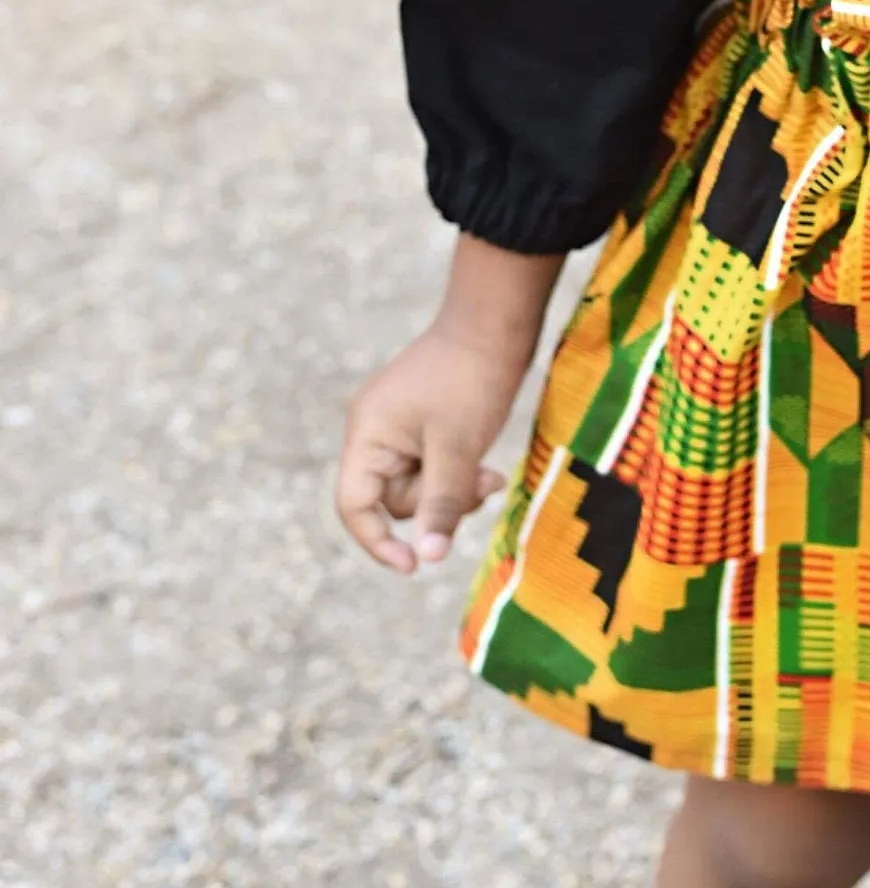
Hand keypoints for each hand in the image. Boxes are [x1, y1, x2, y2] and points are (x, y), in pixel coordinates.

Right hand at [335, 326, 516, 572]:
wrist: (497, 320)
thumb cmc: (472, 378)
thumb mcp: (458, 448)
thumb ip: (440, 504)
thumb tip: (428, 560)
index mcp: (367, 433)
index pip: (354, 504)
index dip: (377, 542)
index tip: (413, 567)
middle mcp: (374, 431)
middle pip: (393, 500)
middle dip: (436, 504)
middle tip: (480, 487)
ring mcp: (399, 427)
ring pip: (419, 487)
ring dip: (454, 491)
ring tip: (490, 476)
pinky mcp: (424, 425)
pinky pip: (432, 468)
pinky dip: (457, 474)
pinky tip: (487, 469)